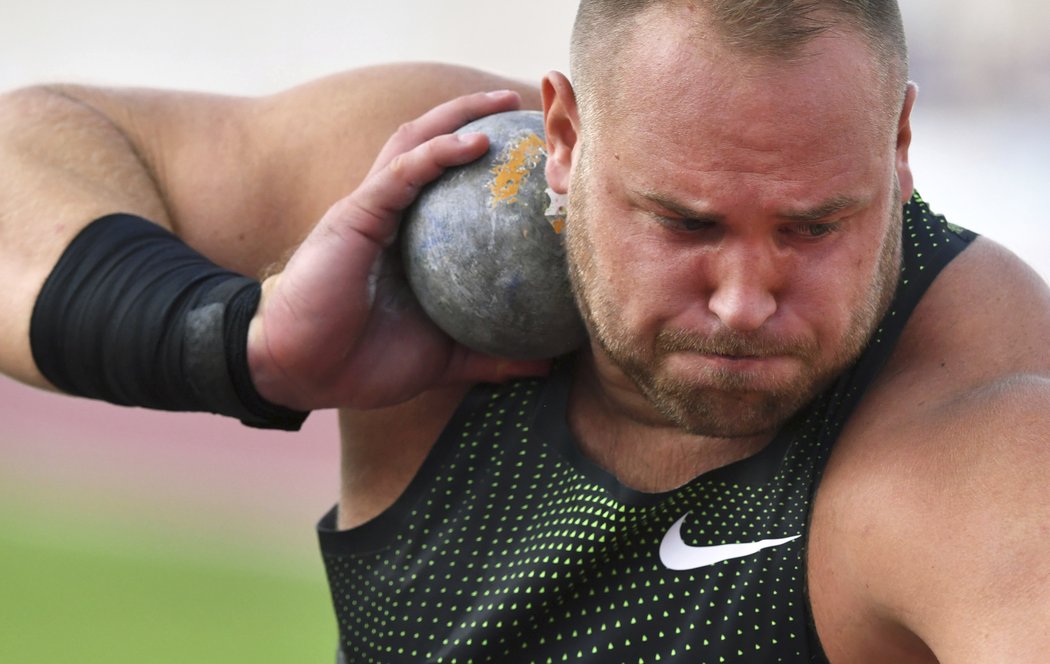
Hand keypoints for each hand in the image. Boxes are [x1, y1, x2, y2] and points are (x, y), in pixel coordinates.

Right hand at [247, 90, 551, 410]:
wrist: (305, 373)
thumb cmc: (363, 362)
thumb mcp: (442, 358)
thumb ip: (489, 355)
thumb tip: (544, 368)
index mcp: (406, 240)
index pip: (446, 182)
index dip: (484, 162)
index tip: (533, 154)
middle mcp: (389, 214)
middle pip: (430, 146)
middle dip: (472, 116)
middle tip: (520, 105)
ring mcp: (370, 209)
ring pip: (414, 143)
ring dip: (458, 117)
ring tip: (503, 105)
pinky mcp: (355, 216)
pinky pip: (401, 174)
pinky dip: (437, 152)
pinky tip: (477, 143)